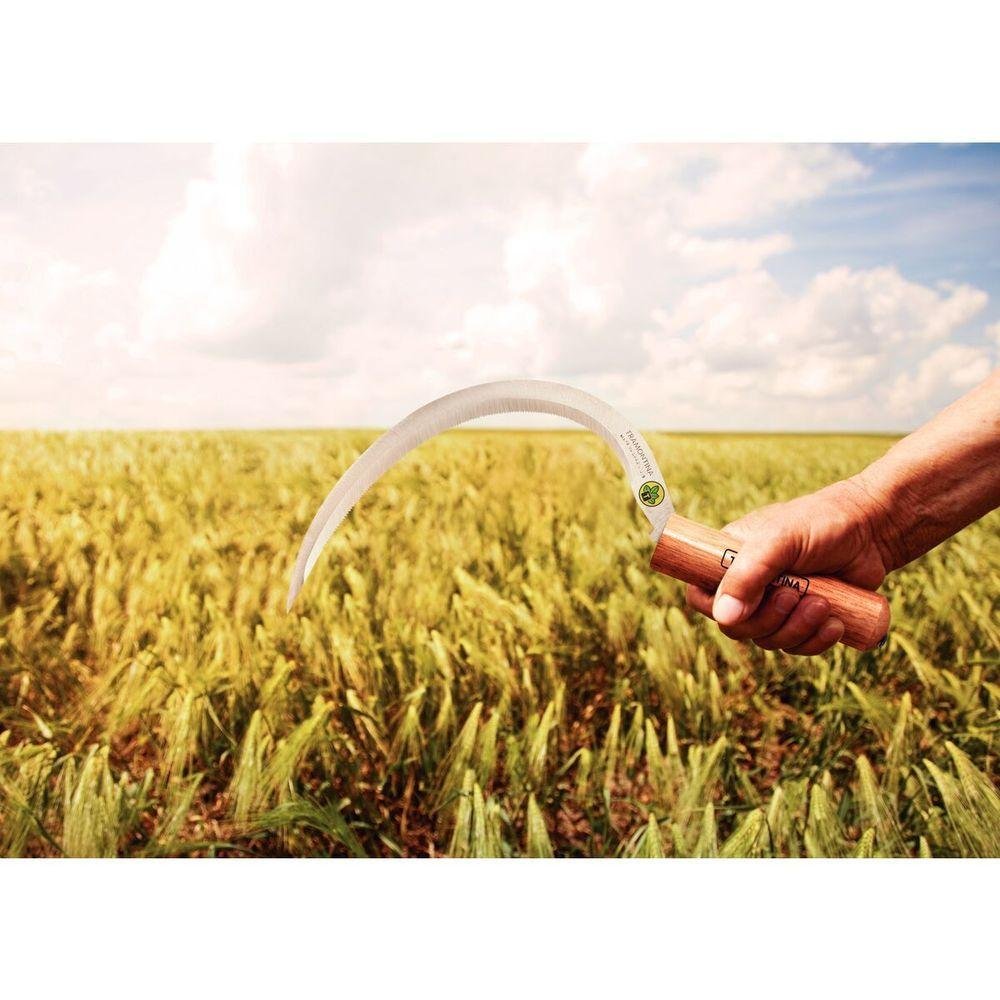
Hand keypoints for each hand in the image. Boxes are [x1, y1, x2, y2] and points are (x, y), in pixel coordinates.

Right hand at [685, 478, 892, 655]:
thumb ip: (749, 574)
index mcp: (730, 560)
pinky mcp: (805, 620)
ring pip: (768, 641)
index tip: (744, 603)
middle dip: (768, 620)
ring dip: (796, 630)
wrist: (875, 530)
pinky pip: (798, 648)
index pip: (701, 595)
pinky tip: (836, 623)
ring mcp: (777, 605)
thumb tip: (724, 617)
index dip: (716, 608)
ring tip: (823, 603)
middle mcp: (750, 585)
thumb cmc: (822, 523)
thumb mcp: (781, 540)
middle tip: (795, 596)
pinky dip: (816, 641)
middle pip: (736, 627)